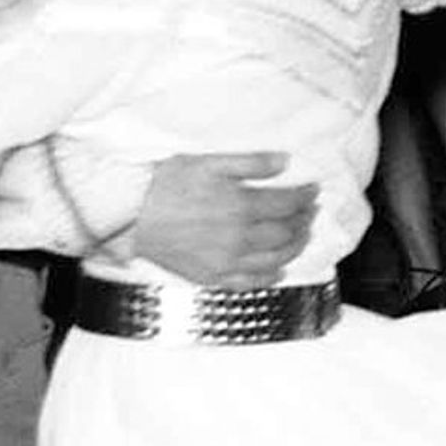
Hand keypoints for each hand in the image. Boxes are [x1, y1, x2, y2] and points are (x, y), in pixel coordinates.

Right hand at [130, 150, 318, 284]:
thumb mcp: (209, 163)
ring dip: (295, 248)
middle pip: (285, 233)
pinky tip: (278, 271)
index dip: (305, 197)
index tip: (314, 190)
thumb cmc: (165, 183)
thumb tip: (285, 162)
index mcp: (241, 205)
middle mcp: (239, 237)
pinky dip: (269, 278)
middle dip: (304, 221)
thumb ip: (251, 164)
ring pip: (274, 259)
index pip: (287, 204)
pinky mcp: (211, 276)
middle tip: (312, 213)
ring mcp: (226, 261)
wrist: (131, 214)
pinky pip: (249, 283)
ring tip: (302, 237)